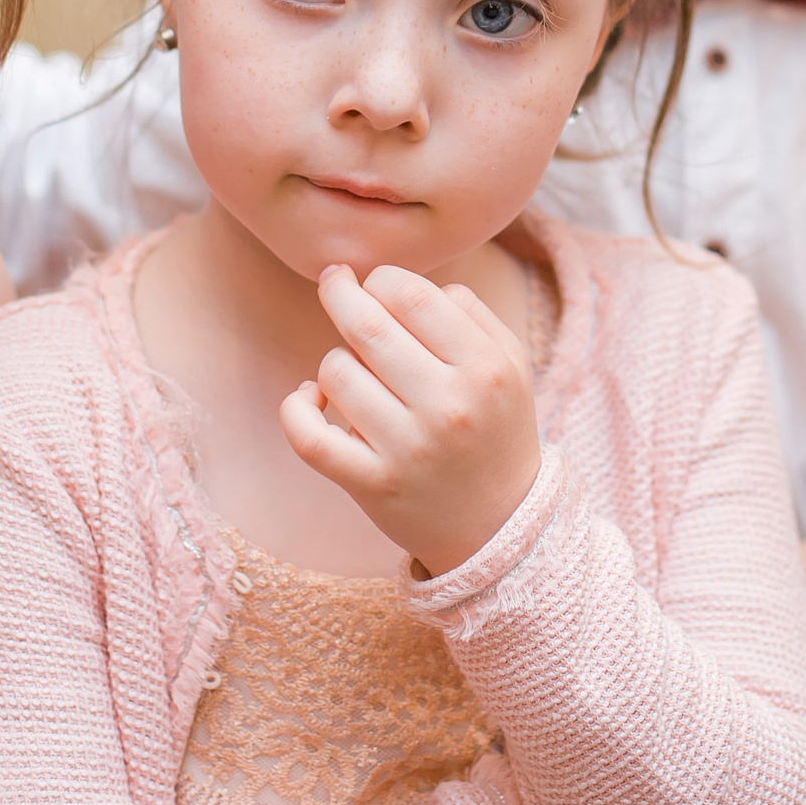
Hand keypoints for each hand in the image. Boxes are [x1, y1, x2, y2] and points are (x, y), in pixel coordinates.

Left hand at [279, 262, 541, 577]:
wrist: (498, 525)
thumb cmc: (495, 430)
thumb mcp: (510, 366)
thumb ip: (470, 313)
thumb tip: (403, 284)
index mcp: (484, 368)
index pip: (411, 294)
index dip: (381, 279)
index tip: (376, 285)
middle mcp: (448, 406)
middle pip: (366, 323)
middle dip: (339, 292)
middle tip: (335, 283)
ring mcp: (407, 448)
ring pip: (335, 370)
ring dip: (335, 362)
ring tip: (355, 376)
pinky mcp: (372, 484)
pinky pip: (309, 435)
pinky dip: (296, 407)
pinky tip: (309, 398)